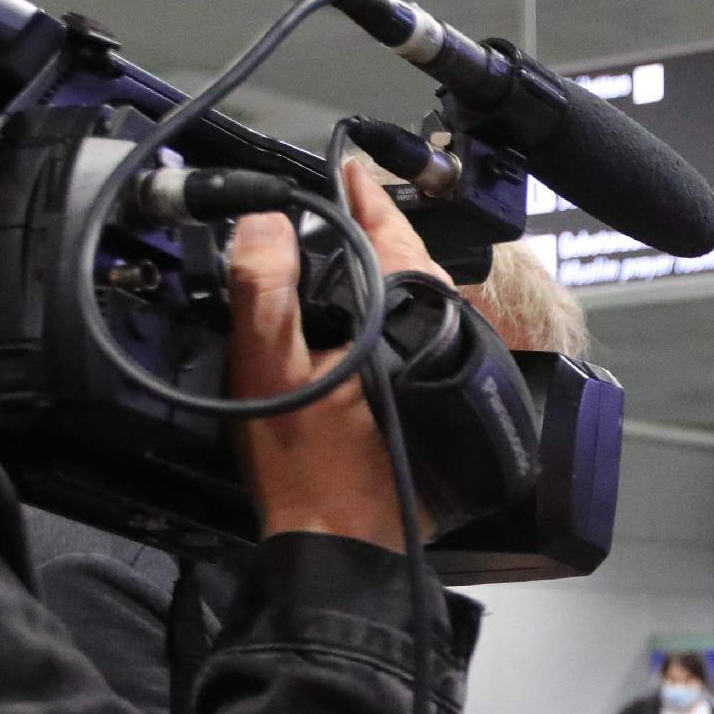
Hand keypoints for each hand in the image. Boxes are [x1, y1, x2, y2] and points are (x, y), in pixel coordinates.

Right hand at [228, 162, 447, 548]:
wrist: (342, 543)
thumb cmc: (306, 467)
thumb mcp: (266, 369)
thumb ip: (264, 288)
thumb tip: (267, 221)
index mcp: (401, 320)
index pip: (391, 234)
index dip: (365, 197)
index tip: (346, 170)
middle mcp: (440, 339)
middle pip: (412, 262)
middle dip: (378, 230)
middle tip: (341, 204)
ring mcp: (448, 372)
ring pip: (422, 300)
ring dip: (389, 272)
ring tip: (350, 250)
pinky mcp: (444, 399)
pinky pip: (424, 335)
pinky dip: (397, 314)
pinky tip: (368, 318)